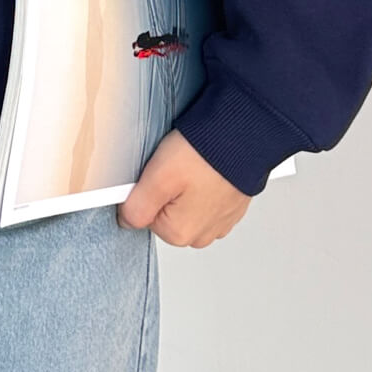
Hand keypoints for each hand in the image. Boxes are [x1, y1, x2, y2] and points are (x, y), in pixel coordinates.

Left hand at [115, 129, 251, 246]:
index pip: (144, 216)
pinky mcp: (231, 207)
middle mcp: (202, 235)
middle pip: (166, 214)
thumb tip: (126, 220)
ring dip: (187, 187)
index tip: (158, 174)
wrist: (245, 136)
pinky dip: (205, 184)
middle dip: (167, 191)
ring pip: (186, 206)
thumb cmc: (205, 154)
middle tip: (176, 167)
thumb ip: (136, 207)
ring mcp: (219, 222)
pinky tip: (207, 168)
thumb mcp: (158, 178)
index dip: (146, 190)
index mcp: (180, 234)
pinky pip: (207, 199)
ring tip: (193, 165)